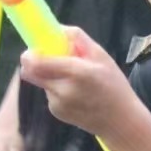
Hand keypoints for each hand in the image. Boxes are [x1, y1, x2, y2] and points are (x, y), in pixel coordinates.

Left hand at [18, 27, 136, 138]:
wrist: (120, 122)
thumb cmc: (114, 85)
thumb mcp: (102, 56)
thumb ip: (78, 39)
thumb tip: (58, 29)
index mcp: (76, 72)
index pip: (37, 62)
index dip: (30, 53)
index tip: (35, 46)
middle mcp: (63, 90)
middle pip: (30, 72)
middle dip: (33, 61)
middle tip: (47, 56)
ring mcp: (57, 104)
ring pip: (40, 81)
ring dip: (49, 75)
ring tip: (73, 79)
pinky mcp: (56, 112)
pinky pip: (49, 93)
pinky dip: (57, 88)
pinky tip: (76, 94)